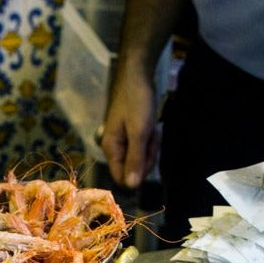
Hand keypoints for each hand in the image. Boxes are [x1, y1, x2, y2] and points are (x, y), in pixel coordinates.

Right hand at [100, 67, 160, 189]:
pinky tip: (151, 127)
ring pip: (140, 158)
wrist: (137, 75)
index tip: (148, 156)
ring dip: (150, 147)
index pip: (121, 177)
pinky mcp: (130, 134)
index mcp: (111, 149)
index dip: (137, 173)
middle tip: (151, 136)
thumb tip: (132, 187)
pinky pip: (142, 147)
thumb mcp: (140, 132)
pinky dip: (150, 140)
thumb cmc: (137, 102)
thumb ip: (135, 159)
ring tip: (152, 129)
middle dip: (147, 157)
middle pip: (133, 169)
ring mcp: (122, 141)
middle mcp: (113, 148)